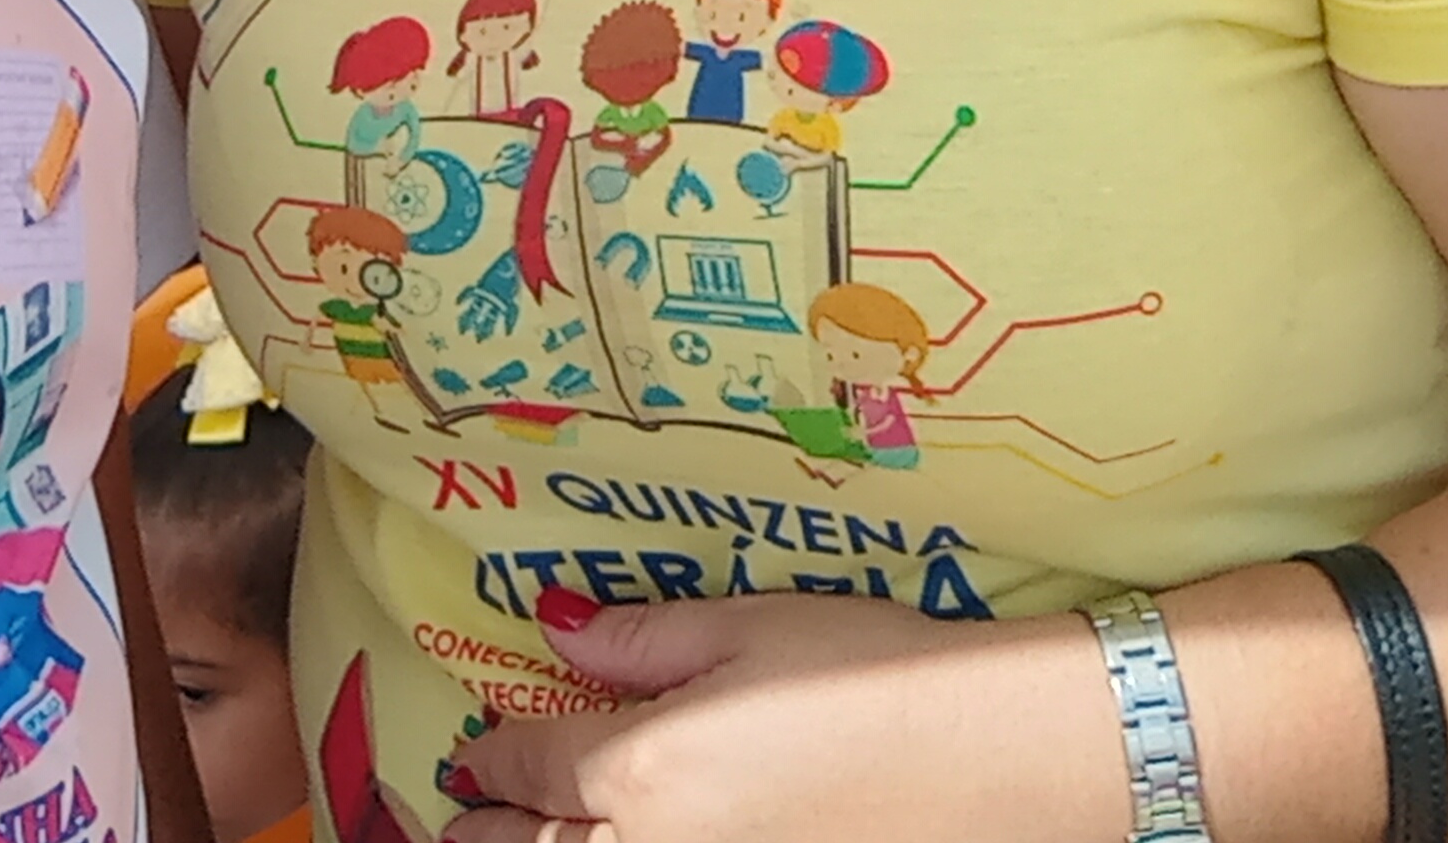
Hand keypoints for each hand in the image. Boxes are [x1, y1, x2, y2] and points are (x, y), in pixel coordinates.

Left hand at [439, 590, 1108, 842]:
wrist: (988, 756)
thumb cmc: (873, 672)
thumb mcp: (750, 626)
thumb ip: (642, 639)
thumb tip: (558, 630)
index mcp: (641, 765)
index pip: (531, 767)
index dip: (492, 758)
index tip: (471, 755)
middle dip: (488, 832)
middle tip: (460, 821)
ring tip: (510, 842)